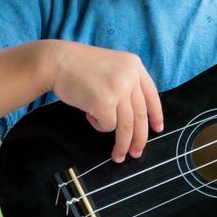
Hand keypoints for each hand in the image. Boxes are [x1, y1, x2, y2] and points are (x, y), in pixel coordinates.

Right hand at [48, 41, 164, 162]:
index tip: (158, 129)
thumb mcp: (112, 67)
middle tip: (136, 153)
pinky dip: (98, 124)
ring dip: (122, 144)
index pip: (152, 95)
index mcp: (135, 65)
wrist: (57, 61)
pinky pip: (107, 125)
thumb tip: (135, 115)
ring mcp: (119, 89)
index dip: (156, 115)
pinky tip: (88, 113)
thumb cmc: (79, 67)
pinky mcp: (105, 102)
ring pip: (127, 125)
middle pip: (141, 115)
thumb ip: (125, 83)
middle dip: (140, 138)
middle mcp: (131, 76)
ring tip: (118, 155)